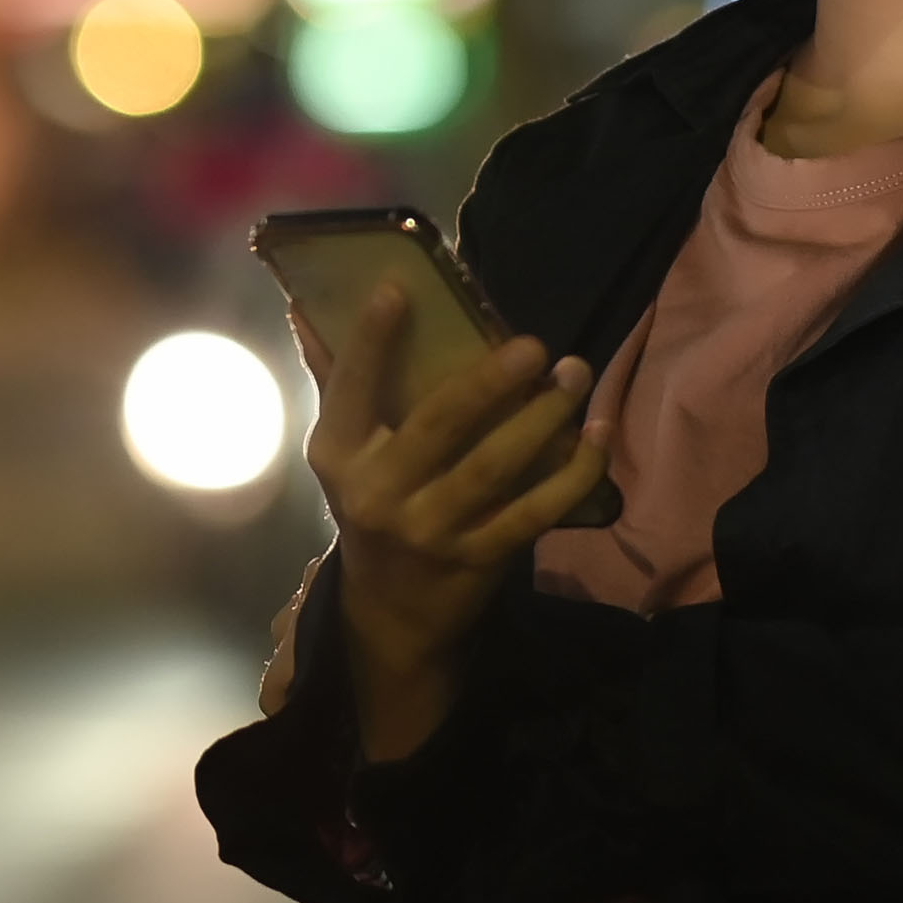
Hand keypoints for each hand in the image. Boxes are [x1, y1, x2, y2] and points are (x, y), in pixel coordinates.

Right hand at [299, 282, 610, 761]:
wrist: (390, 614)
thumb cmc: (372, 507)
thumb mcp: (345, 456)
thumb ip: (337, 382)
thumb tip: (305, 307)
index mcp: (338, 457)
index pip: (350, 390)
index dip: (371, 341)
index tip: (399, 288)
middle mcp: (379, 494)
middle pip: (437, 427)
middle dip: (488, 381)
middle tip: (533, 344)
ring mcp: (431, 530)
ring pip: (494, 466)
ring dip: (542, 416)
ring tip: (574, 374)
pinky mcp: (479, 559)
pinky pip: (534, 511)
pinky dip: (573, 472)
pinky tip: (597, 432)